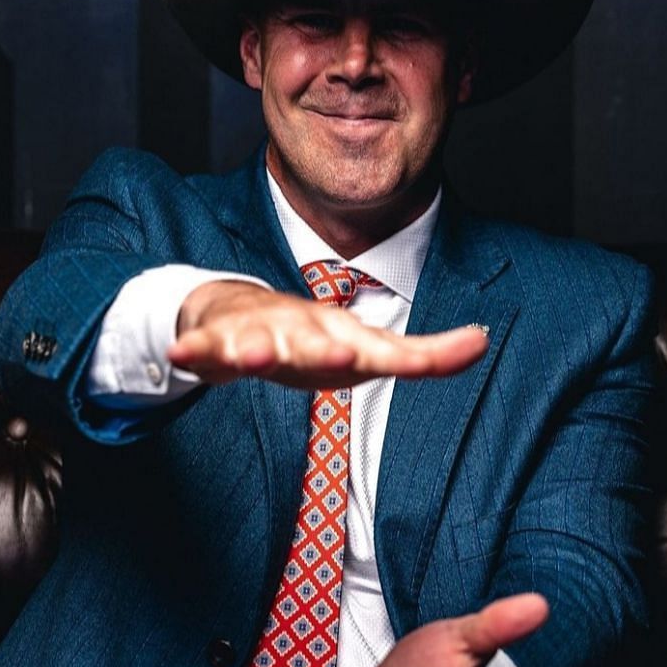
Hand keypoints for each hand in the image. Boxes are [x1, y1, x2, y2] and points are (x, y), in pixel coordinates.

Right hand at [168, 280, 486, 388]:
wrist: (231, 310)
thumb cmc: (308, 340)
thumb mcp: (363, 352)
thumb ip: (421, 356)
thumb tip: (482, 342)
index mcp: (347, 338)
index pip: (397, 350)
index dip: (433, 355)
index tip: (475, 344)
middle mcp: (309, 329)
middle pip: (324, 344)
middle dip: (334, 351)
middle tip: (350, 355)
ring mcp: (262, 331)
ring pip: (262, 341)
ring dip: (260, 348)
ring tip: (258, 355)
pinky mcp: (217, 339)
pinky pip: (205, 347)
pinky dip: (197, 350)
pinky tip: (184, 353)